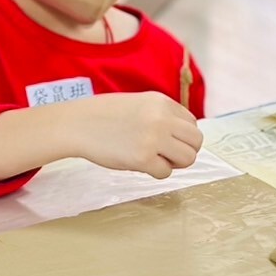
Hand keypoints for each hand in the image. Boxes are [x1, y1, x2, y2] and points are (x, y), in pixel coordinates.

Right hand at [68, 92, 202, 178]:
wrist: (78, 124)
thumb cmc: (105, 116)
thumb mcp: (140, 104)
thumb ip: (162, 115)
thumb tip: (183, 138)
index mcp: (162, 102)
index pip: (192, 123)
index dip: (181, 136)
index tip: (166, 140)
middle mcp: (162, 118)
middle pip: (196, 141)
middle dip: (185, 151)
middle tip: (167, 155)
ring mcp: (154, 138)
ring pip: (188, 158)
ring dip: (174, 163)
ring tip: (155, 159)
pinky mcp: (143, 158)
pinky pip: (166, 173)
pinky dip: (156, 173)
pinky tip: (140, 164)